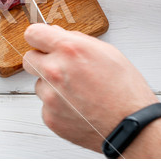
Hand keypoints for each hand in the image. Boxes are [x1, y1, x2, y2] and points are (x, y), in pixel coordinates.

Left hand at [23, 24, 160, 157]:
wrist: (132, 126)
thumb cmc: (125, 90)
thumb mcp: (107, 52)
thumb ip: (77, 40)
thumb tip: (57, 34)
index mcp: (69, 50)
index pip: (33, 33)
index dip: (38, 37)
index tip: (42, 41)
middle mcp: (54, 71)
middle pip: (28, 58)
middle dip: (41, 60)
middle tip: (59, 67)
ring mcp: (49, 96)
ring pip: (38, 83)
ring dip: (51, 85)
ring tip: (77, 92)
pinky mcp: (49, 116)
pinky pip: (45, 104)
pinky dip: (57, 105)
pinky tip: (77, 107)